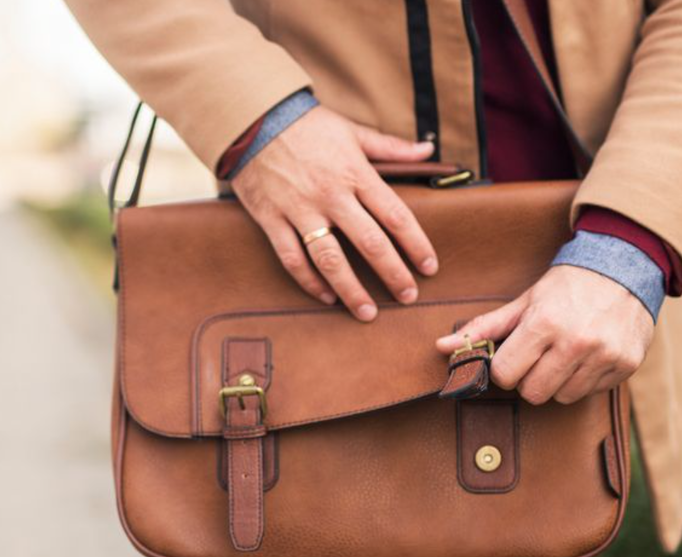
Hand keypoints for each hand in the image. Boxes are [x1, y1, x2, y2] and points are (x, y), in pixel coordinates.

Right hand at [232, 106, 438, 321]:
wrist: (252, 118)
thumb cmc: (307, 124)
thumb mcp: (352, 131)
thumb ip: (391, 147)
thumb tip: (428, 151)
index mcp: (356, 173)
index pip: (395, 216)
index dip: (416, 245)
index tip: (429, 267)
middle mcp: (330, 195)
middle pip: (369, 243)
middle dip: (393, 274)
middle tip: (408, 297)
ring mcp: (299, 209)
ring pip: (330, 259)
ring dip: (351, 290)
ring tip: (368, 313)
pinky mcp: (271, 219)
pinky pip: (292, 258)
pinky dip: (309, 281)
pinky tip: (326, 296)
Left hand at [436, 265, 654, 403]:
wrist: (624, 266)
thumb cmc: (568, 286)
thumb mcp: (525, 302)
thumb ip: (485, 328)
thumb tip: (441, 346)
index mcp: (544, 324)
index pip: (505, 375)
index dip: (505, 368)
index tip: (515, 356)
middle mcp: (576, 342)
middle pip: (533, 393)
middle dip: (530, 379)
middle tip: (540, 356)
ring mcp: (604, 356)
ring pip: (562, 397)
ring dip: (558, 382)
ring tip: (566, 354)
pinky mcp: (626, 365)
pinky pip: (591, 393)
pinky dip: (585, 380)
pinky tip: (589, 355)